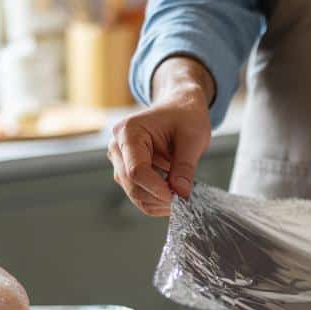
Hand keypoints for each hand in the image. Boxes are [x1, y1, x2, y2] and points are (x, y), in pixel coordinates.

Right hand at [107, 56, 214, 216]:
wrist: (180, 108)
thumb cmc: (185, 117)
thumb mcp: (193, 138)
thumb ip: (185, 166)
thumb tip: (181, 193)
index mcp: (128, 132)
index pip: (136, 170)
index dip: (157, 188)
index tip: (178, 196)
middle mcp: (117, 147)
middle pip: (132, 185)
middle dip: (158, 197)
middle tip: (183, 199)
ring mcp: (119, 161)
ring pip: (134, 193)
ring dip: (158, 201)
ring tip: (181, 195)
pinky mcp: (126, 171)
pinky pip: (138, 193)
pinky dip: (156, 200)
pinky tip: (173, 194)